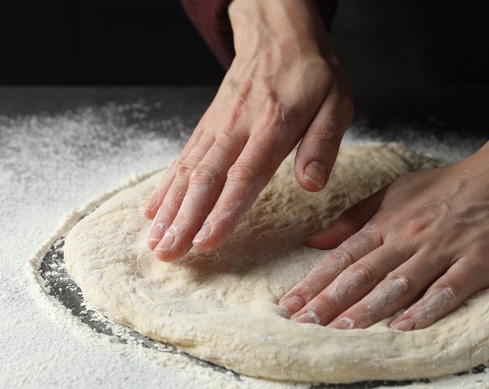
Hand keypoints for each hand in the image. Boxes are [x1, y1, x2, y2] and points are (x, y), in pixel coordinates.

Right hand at [144, 0, 352, 260]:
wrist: (278, 34)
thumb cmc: (311, 74)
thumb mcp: (335, 103)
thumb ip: (323, 144)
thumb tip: (312, 184)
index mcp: (273, 124)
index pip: (245, 174)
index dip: (224, 210)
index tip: (207, 240)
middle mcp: (237, 127)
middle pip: (207, 179)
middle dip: (185, 220)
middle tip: (169, 253)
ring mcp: (217, 126)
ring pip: (188, 171)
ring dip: (170, 209)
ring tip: (156, 242)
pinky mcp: (207, 126)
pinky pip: (182, 159)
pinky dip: (165, 187)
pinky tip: (153, 212)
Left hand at [279, 98, 488, 329]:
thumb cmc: (448, 187)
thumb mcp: (394, 193)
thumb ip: (354, 218)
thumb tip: (314, 240)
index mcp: (387, 223)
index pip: (343, 257)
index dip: (315, 282)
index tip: (289, 305)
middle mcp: (409, 238)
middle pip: (363, 273)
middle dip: (330, 300)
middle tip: (303, 324)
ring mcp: (443, 250)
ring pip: (398, 283)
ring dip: (368, 308)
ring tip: (340, 330)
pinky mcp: (476, 262)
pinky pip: (447, 289)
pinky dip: (425, 308)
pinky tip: (404, 328)